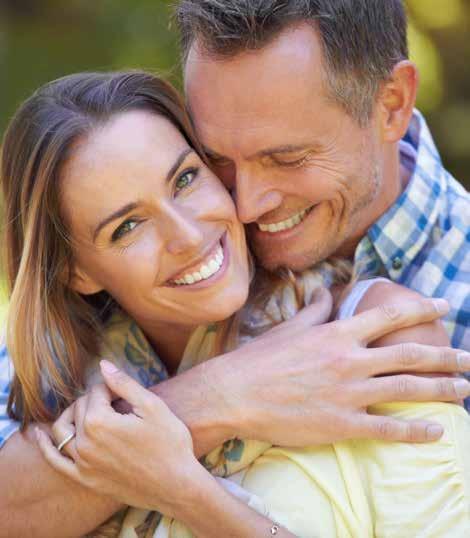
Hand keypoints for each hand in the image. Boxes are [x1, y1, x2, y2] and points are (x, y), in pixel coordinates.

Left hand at [36, 361, 203, 516]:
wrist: (176, 484)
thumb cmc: (169, 443)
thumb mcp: (152, 407)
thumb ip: (124, 384)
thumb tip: (103, 364)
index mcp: (100, 421)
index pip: (96, 391)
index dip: (113, 387)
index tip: (128, 394)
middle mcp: (85, 442)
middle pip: (80, 407)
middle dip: (96, 399)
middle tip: (118, 403)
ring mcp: (82, 463)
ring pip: (63, 430)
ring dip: (72, 414)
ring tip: (87, 410)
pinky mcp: (85, 478)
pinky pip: (56, 461)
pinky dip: (46, 446)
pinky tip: (40, 434)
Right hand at [214, 295, 469, 444]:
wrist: (235, 394)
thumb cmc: (260, 359)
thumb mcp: (289, 327)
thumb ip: (313, 309)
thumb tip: (324, 291)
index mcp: (337, 333)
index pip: (390, 316)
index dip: (422, 309)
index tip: (446, 306)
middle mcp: (350, 360)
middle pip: (410, 354)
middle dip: (446, 355)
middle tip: (469, 358)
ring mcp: (348, 393)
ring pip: (407, 389)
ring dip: (441, 388)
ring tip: (465, 388)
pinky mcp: (342, 423)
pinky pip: (388, 428)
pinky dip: (416, 431)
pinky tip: (437, 430)